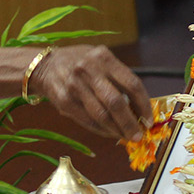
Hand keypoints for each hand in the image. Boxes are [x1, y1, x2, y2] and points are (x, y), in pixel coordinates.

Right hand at [35, 45, 150, 141]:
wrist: (44, 65)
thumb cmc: (80, 63)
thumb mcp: (100, 60)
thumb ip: (118, 77)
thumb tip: (139, 108)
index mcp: (103, 57)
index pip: (131, 83)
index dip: (144, 105)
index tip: (148, 120)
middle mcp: (88, 69)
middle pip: (116, 102)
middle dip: (130, 123)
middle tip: (138, 135)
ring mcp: (74, 86)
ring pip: (101, 115)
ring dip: (116, 130)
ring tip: (125, 136)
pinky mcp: (64, 100)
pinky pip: (87, 120)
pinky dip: (101, 130)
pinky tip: (109, 132)